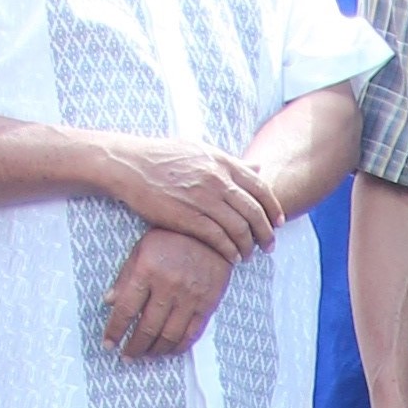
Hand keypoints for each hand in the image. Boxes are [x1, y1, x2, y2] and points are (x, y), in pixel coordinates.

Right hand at [96, 138, 280, 258]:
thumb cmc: (163, 157)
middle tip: (269, 247)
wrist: (129, 165)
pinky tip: (232, 257)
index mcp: (221, 162)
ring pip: (239, 229)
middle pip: (254, 212)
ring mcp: (202, 199)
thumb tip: (259, 166)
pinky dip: (230, 251)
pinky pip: (219, 239)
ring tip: (249, 255)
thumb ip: (231, 162)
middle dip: (266, 233)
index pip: (260, 189)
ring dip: (248, 246)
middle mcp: (216, 180)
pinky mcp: (187, 217)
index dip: (273, 209)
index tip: (278, 224)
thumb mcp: (200, 150)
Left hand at [103, 225, 234, 362]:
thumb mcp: (141, 249)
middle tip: (127, 356)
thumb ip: (125, 276)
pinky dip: (178, 347)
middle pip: (147, 327)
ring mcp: (190, 297)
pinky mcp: (207, 304)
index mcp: (147, 271)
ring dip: (155, 351)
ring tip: (145, 356)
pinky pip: (191, 334)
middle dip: (134, 346)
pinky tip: (168, 351)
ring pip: (169, 335)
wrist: (211, 232)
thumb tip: (109, 302)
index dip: (115, 330)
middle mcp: (168, 287)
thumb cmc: (171, 238)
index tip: (108, 344)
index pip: (126, 309)